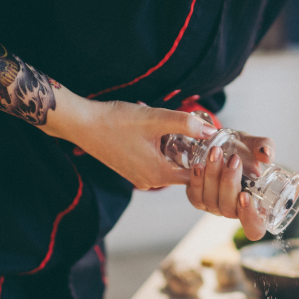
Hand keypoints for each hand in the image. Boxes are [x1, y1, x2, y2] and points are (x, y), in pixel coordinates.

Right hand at [60, 97, 217, 189]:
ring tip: (176, 126)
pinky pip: (155, 162)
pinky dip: (162, 148)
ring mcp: (139, 177)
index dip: (209, 162)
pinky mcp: (130, 169)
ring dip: (176, 148)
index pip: (197, 177)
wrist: (82, 123)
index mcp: (158, 174)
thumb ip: (186, 123)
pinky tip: (157, 130)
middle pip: (184, 171)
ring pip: (169, 165)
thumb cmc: (116, 121)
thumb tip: (212, 130)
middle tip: (200, 131)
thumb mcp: (156, 118)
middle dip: (193, 151)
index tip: (217, 145)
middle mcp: (149, 181)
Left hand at [186, 132, 274, 240]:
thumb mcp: (257, 146)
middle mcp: (234, 212)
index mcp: (255, 209)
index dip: (250, 218)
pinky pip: (195, 196)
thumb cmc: (246, 151)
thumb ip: (265, 147)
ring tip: (216, 153)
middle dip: (229, 183)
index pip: (254, 229)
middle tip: (233, 159)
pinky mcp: (198, 200)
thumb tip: (265, 155)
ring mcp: (215, 208)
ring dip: (212, 177)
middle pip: (229, 210)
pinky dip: (196, 181)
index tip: (245, 195)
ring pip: (211, 201)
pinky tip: (199, 166)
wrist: (224, 146)